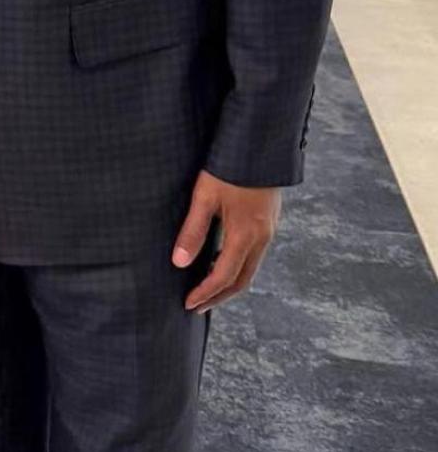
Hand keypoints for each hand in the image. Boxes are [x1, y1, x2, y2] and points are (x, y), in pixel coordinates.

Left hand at [174, 170, 280, 312]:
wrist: (260, 145)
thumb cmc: (228, 168)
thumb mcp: (205, 197)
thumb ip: (193, 231)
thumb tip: (180, 263)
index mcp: (245, 234)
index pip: (224, 276)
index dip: (205, 293)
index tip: (188, 304)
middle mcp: (262, 238)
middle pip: (242, 280)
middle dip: (219, 296)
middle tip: (197, 306)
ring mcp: (269, 231)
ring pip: (251, 269)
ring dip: (229, 283)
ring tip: (207, 290)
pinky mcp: (270, 222)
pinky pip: (254, 255)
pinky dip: (238, 267)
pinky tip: (222, 263)